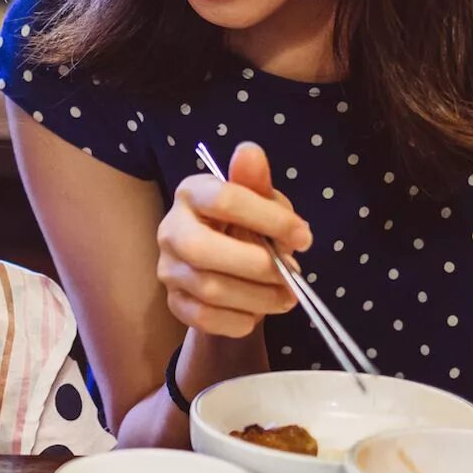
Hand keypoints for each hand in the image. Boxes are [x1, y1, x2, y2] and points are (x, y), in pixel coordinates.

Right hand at [155, 142, 311, 337]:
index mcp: (192, 193)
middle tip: (291, 274)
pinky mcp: (173, 302)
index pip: (225, 200)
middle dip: (257, 266)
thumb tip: (250, 152)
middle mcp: (170, 229)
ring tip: (286, 296)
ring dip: (258, 297)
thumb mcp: (259, 202)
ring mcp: (168, 268)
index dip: (270, 219)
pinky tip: (257, 313)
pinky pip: (204, 318)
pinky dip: (238, 320)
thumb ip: (257, 183)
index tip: (305, 236)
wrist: (227, 268)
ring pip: (209, 289)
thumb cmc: (247, 227)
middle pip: (203, 250)